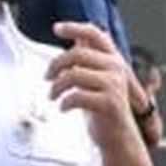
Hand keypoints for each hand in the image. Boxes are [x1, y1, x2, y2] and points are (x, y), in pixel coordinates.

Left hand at [47, 22, 137, 148]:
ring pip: (74, 75)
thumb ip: (90, 60)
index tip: (57, 28)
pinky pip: (77, 96)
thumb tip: (78, 39)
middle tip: (47, 77)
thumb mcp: (97, 79)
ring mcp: (114, 85)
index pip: (94, 34)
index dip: (74, 27)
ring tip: (53, 95)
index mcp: (113, 59)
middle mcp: (116, 68)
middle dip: (55, 65)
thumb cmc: (104, 109)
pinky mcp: (109, 103)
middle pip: (77, 54)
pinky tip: (63, 107)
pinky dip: (64, 102)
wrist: (118, 138)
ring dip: (56, 86)